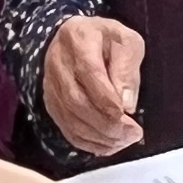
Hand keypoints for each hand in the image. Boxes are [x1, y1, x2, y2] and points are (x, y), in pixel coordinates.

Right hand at [42, 15, 147, 156]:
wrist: (78, 38)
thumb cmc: (107, 40)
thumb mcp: (127, 43)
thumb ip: (127, 70)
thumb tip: (126, 104)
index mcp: (79, 39)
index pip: (88, 72)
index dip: (107, 99)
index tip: (127, 114)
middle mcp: (58, 63)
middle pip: (76, 100)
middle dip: (106, 123)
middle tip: (132, 133)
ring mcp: (50, 85)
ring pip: (70, 118)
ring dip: (99, 136)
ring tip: (124, 140)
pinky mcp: (51, 102)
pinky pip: (66, 128)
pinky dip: (88, 142)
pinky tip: (108, 145)